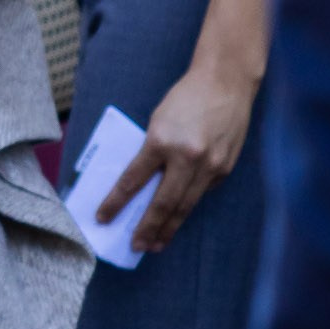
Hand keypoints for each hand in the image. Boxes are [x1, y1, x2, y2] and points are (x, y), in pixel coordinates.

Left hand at [99, 55, 258, 253]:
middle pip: (162, 202)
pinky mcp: (225, 168)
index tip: (102, 218)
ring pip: (186, 206)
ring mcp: (210, 164)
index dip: (115, 203)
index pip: (132, 181)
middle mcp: (187, 157)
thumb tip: (141, 184)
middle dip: (147, 228)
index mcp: (161, 141)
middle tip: (135, 247)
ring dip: (169, 228)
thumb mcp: (158, 121)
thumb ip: (151, 151)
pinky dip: (188, 205)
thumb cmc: (185, 98)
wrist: (226, 81)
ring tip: (156, 244)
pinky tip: (178, 216)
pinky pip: (202, 192)